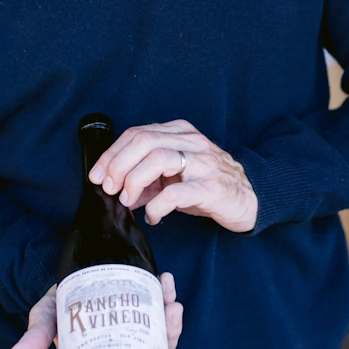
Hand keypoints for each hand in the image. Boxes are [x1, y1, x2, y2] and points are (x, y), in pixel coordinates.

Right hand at [10, 271, 190, 348]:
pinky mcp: (144, 320)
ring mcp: (134, 342)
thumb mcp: (45, 317)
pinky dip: (167, 304)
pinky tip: (168, 287)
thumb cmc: (58, 305)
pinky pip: (161, 320)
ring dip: (172, 331)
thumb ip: (36, 335)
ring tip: (173, 309)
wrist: (73, 275)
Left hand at [88, 119, 257, 231]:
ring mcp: (203, 163)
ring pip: (159, 158)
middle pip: (144, 141)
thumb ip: (147, 177)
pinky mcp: (212, 187)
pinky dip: (157, 205)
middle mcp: (191, 142)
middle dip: (118, 164)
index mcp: (180, 132)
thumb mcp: (175, 175)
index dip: (112, 153)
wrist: (251, 198)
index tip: (96, 174)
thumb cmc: (208, 185)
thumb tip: (115, 189)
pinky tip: (153, 216)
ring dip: (134, 180)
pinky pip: (176, 192)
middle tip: (107, 187)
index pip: (137, 133)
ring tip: (128, 199)